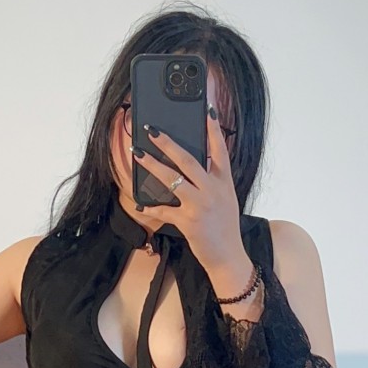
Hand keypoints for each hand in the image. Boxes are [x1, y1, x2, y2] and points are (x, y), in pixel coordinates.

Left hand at [131, 109, 246, 277]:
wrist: (229, 257)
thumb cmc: (225, 228)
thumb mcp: (226, 200)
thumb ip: (213, 183)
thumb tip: (195, 168)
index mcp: (223, 183)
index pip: (220, 151)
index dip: (214, 130)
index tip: (208, 111)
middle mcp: (213, 190)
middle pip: (188, 160)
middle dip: (168, 143)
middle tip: (152, 131)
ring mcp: (200, 205)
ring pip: (172, 179)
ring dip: (153, 166)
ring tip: (138, 154)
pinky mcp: (188, 221)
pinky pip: (164, 210)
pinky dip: (152, 207)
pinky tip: (141, 204)